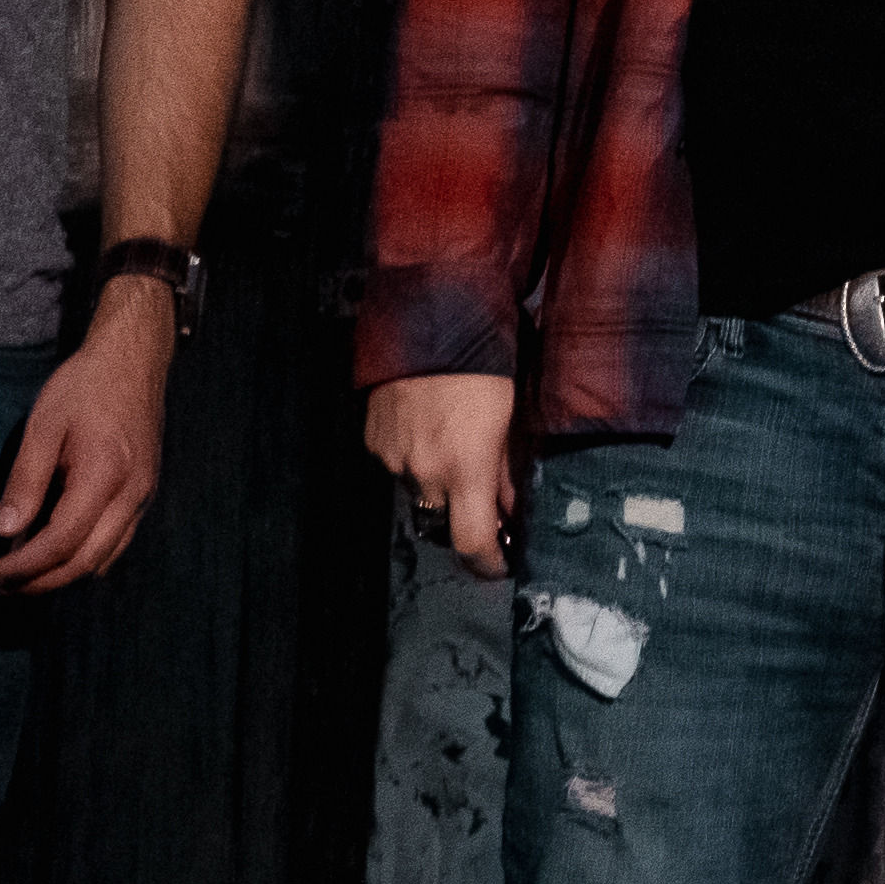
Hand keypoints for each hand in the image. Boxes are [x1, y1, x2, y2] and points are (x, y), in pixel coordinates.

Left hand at [0, 279, 179, 591]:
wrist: (133, 361)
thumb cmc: (83, 387)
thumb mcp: (44, 426)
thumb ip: (25, 481)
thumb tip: (5, 532)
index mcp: (104, 475)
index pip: (61, 542)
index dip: (25, 567)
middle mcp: (131, 495)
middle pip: (85, 562)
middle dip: (40, 583)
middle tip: (0, 589)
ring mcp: (142, 497)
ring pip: (104, 560)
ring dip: (61, 577)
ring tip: (22, 579)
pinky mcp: (143, 494)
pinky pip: (115, 543)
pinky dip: (83, 559)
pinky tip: (54, 555)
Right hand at [367, 371, 521, 580]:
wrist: (428, 318)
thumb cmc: (484, 365)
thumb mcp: (511, 420)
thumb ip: (507, 472)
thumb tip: (511, 512)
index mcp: (464, 469)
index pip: (472, 542)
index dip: (488, 563)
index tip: (500, 565)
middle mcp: (423, 471)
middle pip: (442, 519)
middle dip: (461, 513)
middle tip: (481, 494)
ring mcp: (392, 457)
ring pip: (418, 490)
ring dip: (437, 480)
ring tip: (453, 442)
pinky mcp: (372, 439)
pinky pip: (397, 463)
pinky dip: (414, 457)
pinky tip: (428, 427)